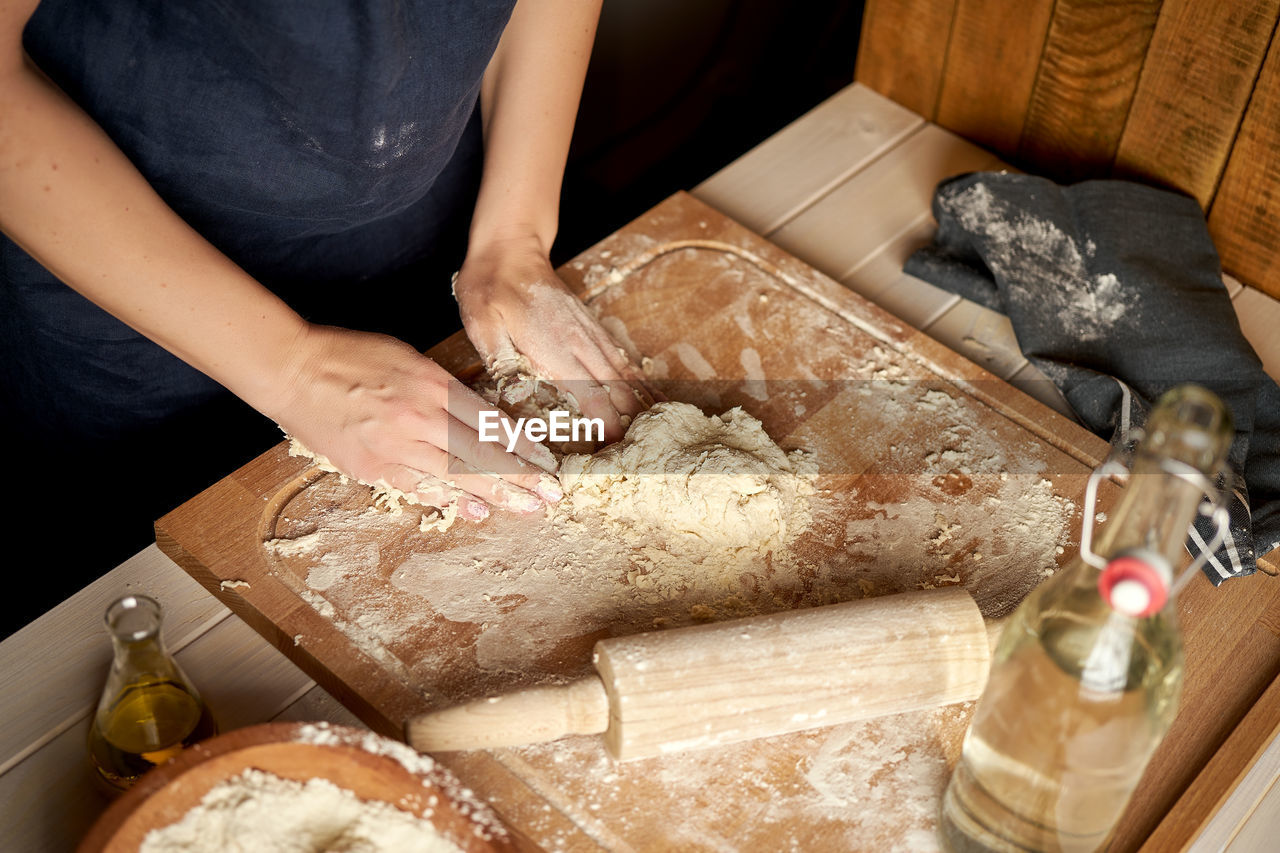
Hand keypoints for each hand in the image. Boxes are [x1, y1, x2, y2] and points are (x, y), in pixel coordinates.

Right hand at [269, 324, 561, 515]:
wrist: (292, 369)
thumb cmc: (350, 356)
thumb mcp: (407, 358)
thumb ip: (442, 387)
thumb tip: (478, 414)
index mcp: (431, 384)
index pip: (489, 420)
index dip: (522, 445)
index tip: (546, 461)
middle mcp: (418, 416)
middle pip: (481, 451)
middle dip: (521, 476)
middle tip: (550, 495)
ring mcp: (394, 444)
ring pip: (456, 474)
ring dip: (495, 494)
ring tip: (526, 508)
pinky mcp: (371, 466)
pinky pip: (418, 486)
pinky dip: (449, 499)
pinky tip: (475, 511)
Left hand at [453, 235, 652, 440]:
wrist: (510, 249)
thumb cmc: (491, 290)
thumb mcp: (484, 328)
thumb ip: (503, 364)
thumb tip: (517, 400)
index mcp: (556, 349)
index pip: (593, 395)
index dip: (607, 426)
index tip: (614, 452)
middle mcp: (581, 344)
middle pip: (617, 390)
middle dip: (629, 424)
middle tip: (636, 455)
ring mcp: (590, 334)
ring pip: (626, 375)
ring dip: (640, 404)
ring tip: (654, 431)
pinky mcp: (591, 327)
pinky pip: (622, 359)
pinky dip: (638, 380)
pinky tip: (647, 395)